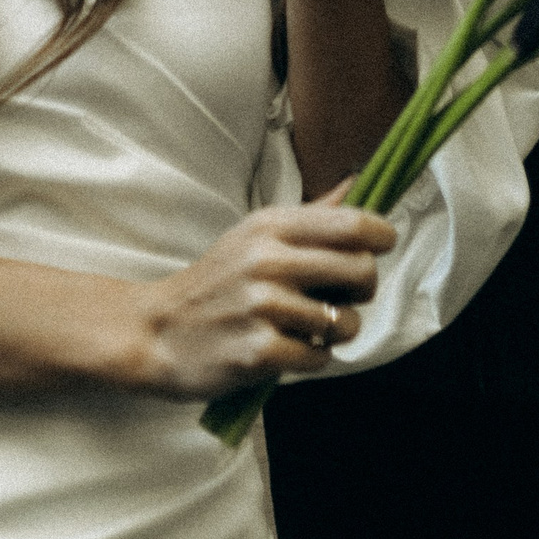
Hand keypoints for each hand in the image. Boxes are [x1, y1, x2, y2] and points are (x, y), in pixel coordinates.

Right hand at [135, 199, 395, 398]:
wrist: (158, 332)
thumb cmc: (218, 282)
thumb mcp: (255, 235)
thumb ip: (313, 214)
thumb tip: (359, 180)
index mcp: (271, 226)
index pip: (353, 223)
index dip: (381, 237)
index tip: (379, 248)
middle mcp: (268, 260)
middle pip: (361, 270)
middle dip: (363, 290)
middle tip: (340, 297)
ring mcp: (262, 307)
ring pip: (346, 321)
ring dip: (335, 332)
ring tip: (307, 327)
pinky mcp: (258, 351)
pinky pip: (320, 358)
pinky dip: (312, 358)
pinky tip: (287, 348)